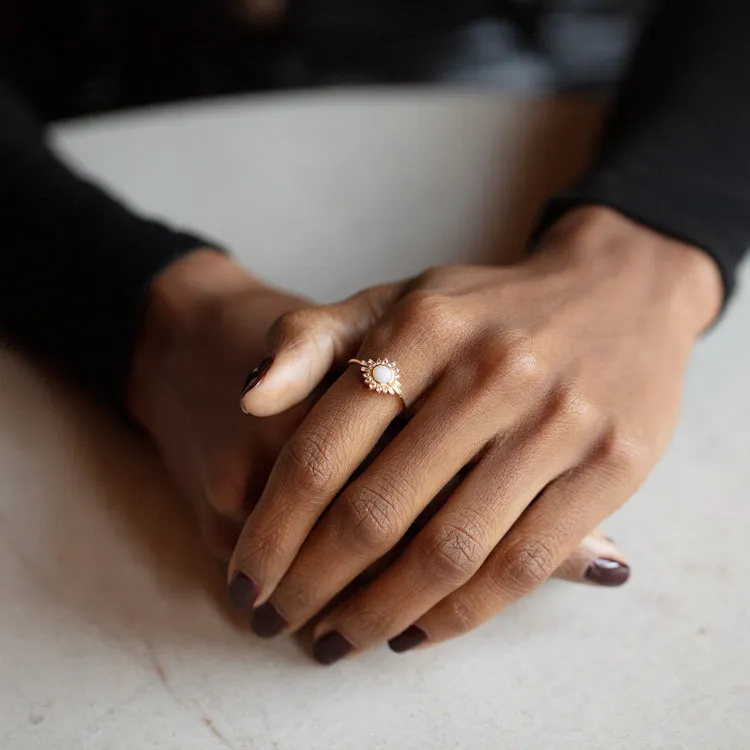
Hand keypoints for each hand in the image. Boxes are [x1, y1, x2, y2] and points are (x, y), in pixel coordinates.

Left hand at [127, 251, 624, 594]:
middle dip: (313, 584)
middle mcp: (489, 372)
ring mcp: (556, 420)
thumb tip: (248, 398)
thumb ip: (314, 340)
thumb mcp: (399, 301)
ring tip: (340, 639)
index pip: (321, 451)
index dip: (272, 530)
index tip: (246, 581)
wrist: (618, 289)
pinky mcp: (611, 463)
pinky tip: (415, 629)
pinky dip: (461, 613)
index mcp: (421, 328)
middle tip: (281, 623)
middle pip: (376, 512)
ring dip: (379, 612)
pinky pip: (522, 563)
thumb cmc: (487, 310)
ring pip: (447, 551)